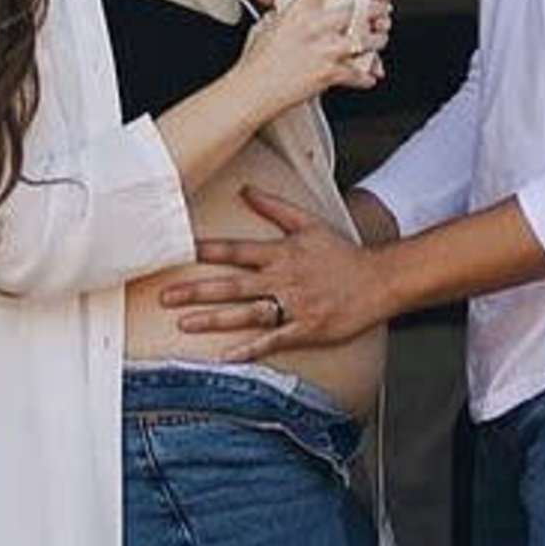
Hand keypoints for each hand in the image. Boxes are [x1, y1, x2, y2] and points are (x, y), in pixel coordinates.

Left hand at [158, 183, 391, 354]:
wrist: (380, 280)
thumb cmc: (343, 253)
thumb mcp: (309, 223)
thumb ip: (274, 207)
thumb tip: (246, 189)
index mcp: (281, 253)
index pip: (235, 251)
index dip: (205, 251)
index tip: (176, 252)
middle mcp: (283, 279)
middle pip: (232, 285)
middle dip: (196, 291)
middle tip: (164, 297)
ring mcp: (294, 306)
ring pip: (247, 313)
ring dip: (214, 320)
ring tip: (184, 324)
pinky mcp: (306, 329)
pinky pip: (273, 340)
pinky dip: (250, 349)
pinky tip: (226, 357)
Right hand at [238, 0, 378, 107]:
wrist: (251, 90)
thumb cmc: (256, 61)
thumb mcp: (268, 27)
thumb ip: (281, 12)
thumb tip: (279, 3)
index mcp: (299, 9)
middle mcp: (314, 27)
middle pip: (359, 7)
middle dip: (378, 7)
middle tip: (382, 8)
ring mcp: (324, 50)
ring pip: (366, 40)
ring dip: (378, 40)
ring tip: (378, 39)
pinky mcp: (329, 74)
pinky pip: (359, 73)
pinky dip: (367, 75)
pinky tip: (369, 74)